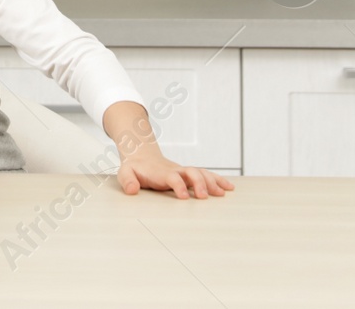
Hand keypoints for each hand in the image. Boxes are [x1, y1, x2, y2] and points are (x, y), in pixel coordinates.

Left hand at [117, 148, 234, 199]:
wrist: (142, 157)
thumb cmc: (134, 169)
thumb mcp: (125, 173)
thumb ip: (127, 181)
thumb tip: (131, 190)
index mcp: (161, 172)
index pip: (172, 177)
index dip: (178, 185)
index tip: (184, 197)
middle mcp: (176, 170)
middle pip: (191, 172)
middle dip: (199, 183)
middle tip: (203, 197)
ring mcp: (184, 172)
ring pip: (201, 173)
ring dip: (212, 182)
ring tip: (222, 193)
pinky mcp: (190, 175)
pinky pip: (206, 175)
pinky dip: (218, 180)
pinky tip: (229, 188)